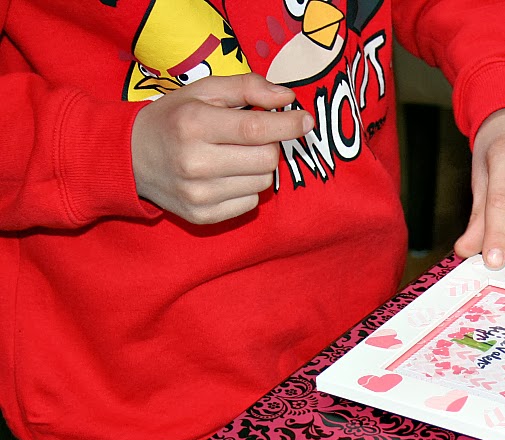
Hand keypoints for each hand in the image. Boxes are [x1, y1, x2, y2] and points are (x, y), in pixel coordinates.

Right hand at [131, 73, 312, 223]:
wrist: (128, 158)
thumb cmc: (173, 118)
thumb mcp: (204, 91)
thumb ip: (248, 87)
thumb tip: (289, 99)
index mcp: (194, 125)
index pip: (256, 129)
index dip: (288, 125)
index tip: (306, 120)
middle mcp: (195, 162)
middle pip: (267, 160)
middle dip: (270, 145)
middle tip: (254, 137)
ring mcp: (198, 194)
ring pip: (262, 183)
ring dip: (259, 167)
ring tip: (235, 156)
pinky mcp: (202, 216)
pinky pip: (250, 203)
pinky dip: (247, 188)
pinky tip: (226, 176)